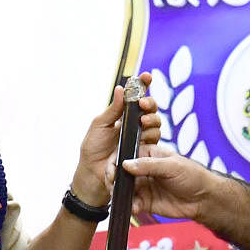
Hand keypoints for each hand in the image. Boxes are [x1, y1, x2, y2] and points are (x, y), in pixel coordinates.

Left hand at [71, 73, 160, 205]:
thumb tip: (121, 89)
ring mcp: (141, 138)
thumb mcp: (100, 125)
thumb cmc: (93, 149)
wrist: (93, 173)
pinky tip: (144, 137)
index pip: (136, 97)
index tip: (147, 76)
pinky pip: (156, 140)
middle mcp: (134, 125)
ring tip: (142, 123)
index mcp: (123, 116)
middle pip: (151, 109)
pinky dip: (151, 135)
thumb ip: (113, 109)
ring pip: (156, 124)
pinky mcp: (145, 151)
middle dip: (150, 104)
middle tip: (144, 104)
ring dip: (152, 120)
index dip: (143, 86)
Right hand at [121, 146, 216, 220]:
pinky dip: (130, 206)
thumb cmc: (192, 175)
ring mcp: (143, 186)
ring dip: (119, 193)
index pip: (126, 154)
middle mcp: (142, 170)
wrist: (203, 199)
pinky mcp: (145, 202)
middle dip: (114, 178)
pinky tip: (134, 208)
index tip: (113, 169)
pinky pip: (132, 203)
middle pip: (120, 172)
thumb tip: (126, 164)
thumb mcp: (172, 166)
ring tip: (120, 197)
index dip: (117, 161)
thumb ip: (149, 165)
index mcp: (148, 154)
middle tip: (113, 184)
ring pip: (123, 189)